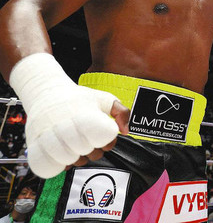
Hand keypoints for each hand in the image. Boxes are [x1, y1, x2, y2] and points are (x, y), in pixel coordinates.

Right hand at [10, 53, 129, 177]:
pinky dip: (63, 163)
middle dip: (96, 149)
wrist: (46, 94)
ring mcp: (50, 139)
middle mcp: (66, 128)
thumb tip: (125, 130)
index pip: (106, 143)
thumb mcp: (104, 98)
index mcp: (85, 117)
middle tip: (88, 136)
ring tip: (76, 142)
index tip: (102, 133)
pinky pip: (55, 167)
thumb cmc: (77, 99)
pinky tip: (64, 150)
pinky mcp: (36, 147)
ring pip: (75, 162)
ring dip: (80, 156)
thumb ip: (121, 112)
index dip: (108, 141)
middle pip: (93, 155)